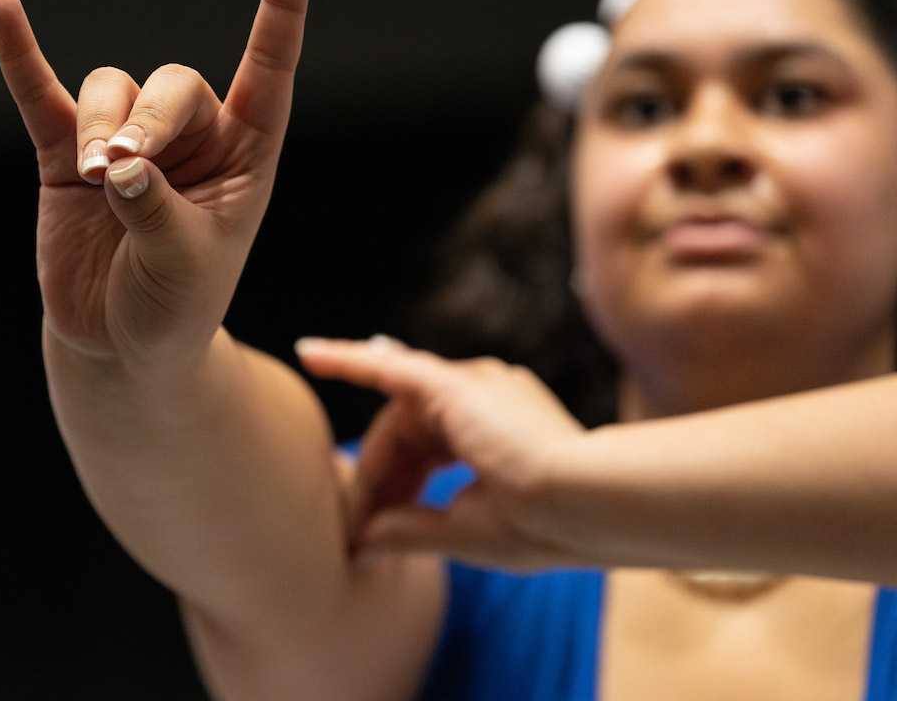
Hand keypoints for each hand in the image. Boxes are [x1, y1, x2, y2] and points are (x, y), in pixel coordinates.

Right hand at [0, 0, 312, 365]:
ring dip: (101, 125)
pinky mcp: (65, 156)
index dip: (282, 10)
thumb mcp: (185, 267)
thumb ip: (157, 212)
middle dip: (146, 123)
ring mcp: (127, 142)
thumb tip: (117, 163)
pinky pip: (41, 92)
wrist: (121, 345)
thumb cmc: (175, 307)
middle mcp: (191, 138)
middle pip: (172, 84)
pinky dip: (21, 53)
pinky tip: (2, 3)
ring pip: (112, 89)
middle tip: (123, 174)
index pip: (270, 69)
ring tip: (97, 179)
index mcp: (244, 157)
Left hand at [297, 336, 588, 570]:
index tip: (364, 535)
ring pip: (396, 416)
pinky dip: (346, 359)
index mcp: (495, 431)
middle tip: (353, 530)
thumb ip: (411, 529)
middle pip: (405, 432)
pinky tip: (310, 354)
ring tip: (352, 515)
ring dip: (371, 466)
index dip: (391, 491)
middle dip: (377, 482)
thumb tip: (362, 541)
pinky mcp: (454, 384)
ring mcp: (472, 385)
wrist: (586, 505)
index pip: (425, 451)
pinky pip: (386, 366)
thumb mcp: (465, 533)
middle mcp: (485, 399)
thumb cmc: (543, 526)